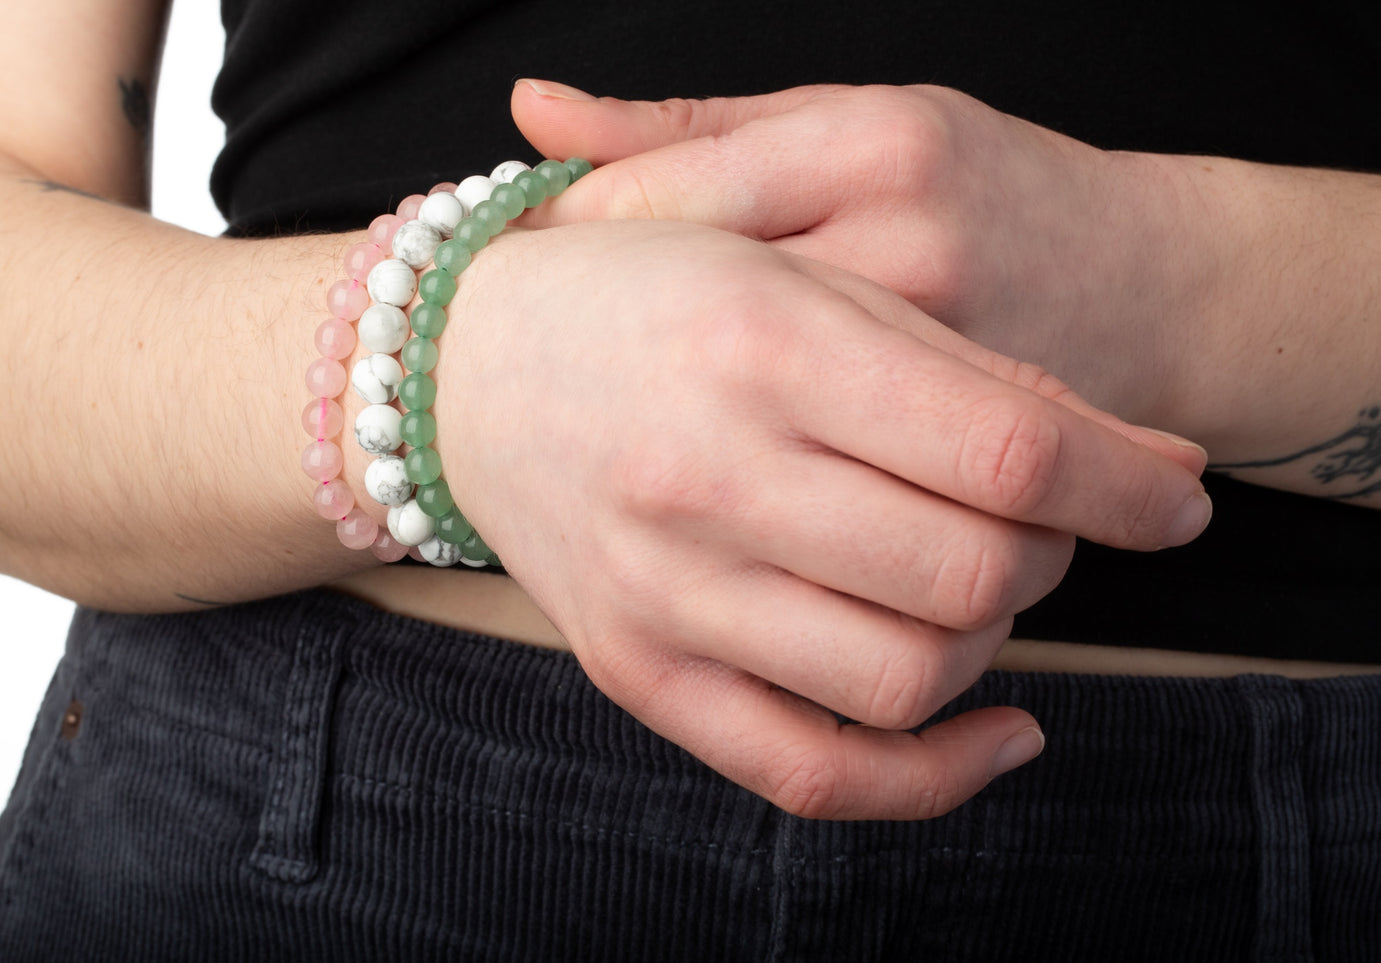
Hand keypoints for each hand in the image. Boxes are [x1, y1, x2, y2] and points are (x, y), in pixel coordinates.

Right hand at [424, 219, 1208, 818]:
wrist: (468, 371)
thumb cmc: (649, 301)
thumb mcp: (806, 281)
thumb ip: (970, 369)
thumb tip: (1151, 470)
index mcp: (761, 345)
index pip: (1005, 447)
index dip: (1126, 486)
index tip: (1174, 499)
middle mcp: (704, 476)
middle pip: (975, 574)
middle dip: (1056, 552)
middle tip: (1039, 516)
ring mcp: (664, 592)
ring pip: (912, 679)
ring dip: (995, 641)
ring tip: (974, 582)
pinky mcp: (639, 673)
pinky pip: (812, 774)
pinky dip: (934, 775)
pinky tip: (988, 727)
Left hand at [512, 80, 1190, 426]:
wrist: (1152, 292)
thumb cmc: (980, 192)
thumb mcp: (847, 125)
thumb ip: (694, 131)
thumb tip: (530, 110)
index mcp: (868, 146)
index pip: (663, 197)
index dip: (567, 247)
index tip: (518, 283)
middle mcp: (905, 251)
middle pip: (685, 316)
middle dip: (598, 356)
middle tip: (551, 382)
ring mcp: (939, 365)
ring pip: (746, 416)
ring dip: (663, 423)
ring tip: (621, 438)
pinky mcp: (969, 462)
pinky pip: (826, 484)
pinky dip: (751, 484)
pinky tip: (714, 486)